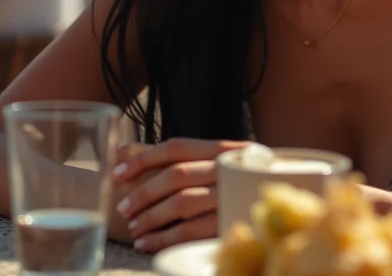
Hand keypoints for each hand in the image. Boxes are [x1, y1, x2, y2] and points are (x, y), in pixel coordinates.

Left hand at [111, 138, 248, 252]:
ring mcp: (229, 195)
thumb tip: (120, 151)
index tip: (118, 172)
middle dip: (144, 191)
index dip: (144, 157)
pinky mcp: (228, 222)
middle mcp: (226, 168)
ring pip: (182, 203)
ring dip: (151, 217)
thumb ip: (172, 157)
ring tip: (134, 228)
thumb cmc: (233, 182)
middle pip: (177, 174)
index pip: (177, 147)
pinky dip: (162, 239)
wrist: (274, 204)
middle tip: (124, 207)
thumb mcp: (213, 163)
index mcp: (221, 150)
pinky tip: (146, 243)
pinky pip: (190, 232)